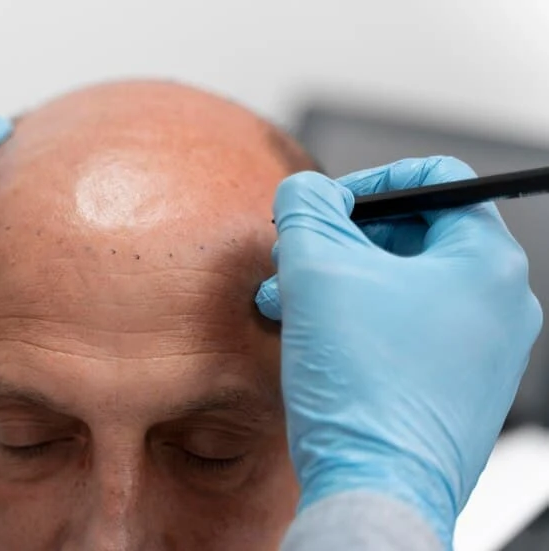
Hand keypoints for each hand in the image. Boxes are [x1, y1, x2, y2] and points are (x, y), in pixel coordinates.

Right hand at [255, 157, 541, 544]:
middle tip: (295, 257)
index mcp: (485, 261)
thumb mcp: (317, 270)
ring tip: (286, 300)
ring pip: (402, 285)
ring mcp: (483, 349)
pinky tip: (313, 335)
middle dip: (341, 241)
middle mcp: (499, 303)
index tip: (324, 207)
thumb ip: (306, 208)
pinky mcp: (458, 385)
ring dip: (339, 281)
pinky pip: (405, 328)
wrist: (377, 488)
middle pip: (413, 236)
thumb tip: (304, 190)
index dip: (369, 182)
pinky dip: (357, 319)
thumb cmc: (363, 384)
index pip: (435, 181)